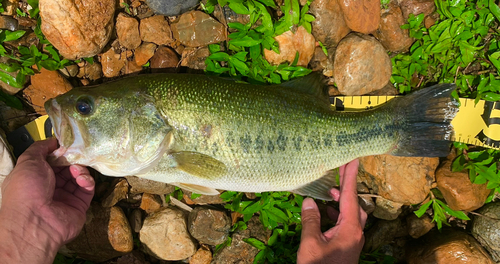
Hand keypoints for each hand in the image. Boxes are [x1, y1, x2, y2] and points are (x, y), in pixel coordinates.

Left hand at [0, 138, 94, 262]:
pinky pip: (87, 189)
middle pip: (67, 167)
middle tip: (75, 154)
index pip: (51, 161)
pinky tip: (81, 179)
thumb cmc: (26, 190)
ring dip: (79, 169)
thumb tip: (53, 141)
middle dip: (72, 159)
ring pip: (78, 176)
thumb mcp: (28, 161)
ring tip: (76, 169)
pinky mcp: (79, 205)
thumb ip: (40, 148)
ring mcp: (65, 197)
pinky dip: (86, 181)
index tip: (67, 144)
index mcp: (35, 178)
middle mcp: (50, 187)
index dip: (59, 152)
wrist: (35, 221)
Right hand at [297, 159, 366, 263]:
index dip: (351, 176)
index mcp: (350, 228)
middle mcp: (356, 232)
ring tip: (329, 191)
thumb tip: (309, 202)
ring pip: (351, 214)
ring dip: (341, 201)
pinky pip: (345, 223)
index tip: (354, 158)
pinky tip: (324, 212)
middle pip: (354, 203)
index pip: (351, 196)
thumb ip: (311, 221)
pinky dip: (336, 214)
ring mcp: (352, 239)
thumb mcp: (311, 244)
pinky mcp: (347, 245)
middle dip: (347, 186)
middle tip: (340, 169)